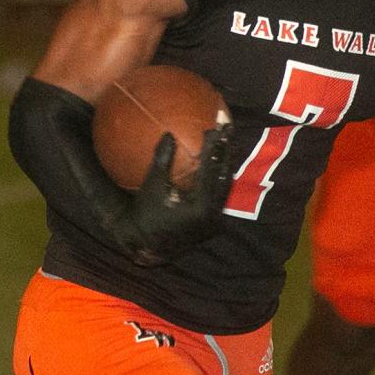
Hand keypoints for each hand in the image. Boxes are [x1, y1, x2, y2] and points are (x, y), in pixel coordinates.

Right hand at [119, 125, 233, 265]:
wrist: (148, 246)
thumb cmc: (145, 214)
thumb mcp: (151, 186)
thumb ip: (162, 161)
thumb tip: (169, 134)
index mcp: (200, 206)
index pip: (211, 171)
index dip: (214, 148)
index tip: (216, 129)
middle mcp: (213, 214)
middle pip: (225, 176)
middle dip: (228, 150)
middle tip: (228, 128)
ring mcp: (216, 219)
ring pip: (226, 186)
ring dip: (227, 162)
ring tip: (228, 140)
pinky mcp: (215, 222)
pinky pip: (221, 194)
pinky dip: (220, 176)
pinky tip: (220, 161)